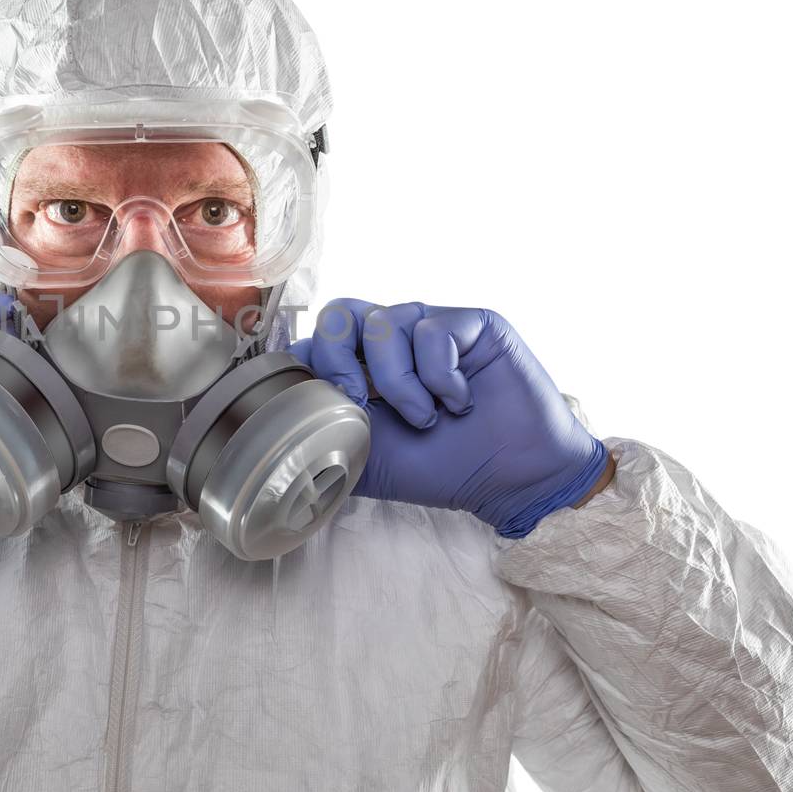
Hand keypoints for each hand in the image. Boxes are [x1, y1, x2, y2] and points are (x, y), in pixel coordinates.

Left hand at [289, 300, 608, 537]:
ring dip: (399, 381)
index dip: (312, 365)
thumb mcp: (369, 462)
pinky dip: (440, 376)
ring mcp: (432, 328)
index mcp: (363, 369)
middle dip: (339, 358)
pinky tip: (460, 402)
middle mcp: (394, 342)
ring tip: (426, 417)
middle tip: (361, 401)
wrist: (513, 479)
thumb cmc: (445, 469)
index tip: (326, 404)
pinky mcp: (471, 323)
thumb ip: (324, 437)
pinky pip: (432, 329)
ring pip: (384, 322)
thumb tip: (278, 430)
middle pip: (339, 312)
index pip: (317, 340)